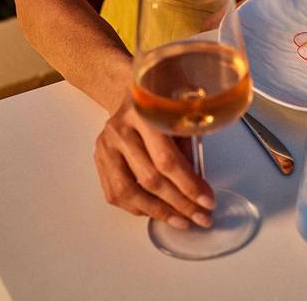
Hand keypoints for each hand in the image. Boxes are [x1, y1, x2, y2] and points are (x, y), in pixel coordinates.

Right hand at [94, 95, 215, 228]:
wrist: (133, 86)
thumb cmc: (165, 97)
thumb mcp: (184, 110)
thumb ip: (190, 143)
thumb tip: (200, 182)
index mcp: (145, 114)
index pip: (167, 160)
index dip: (189, 185)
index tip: (208, 202)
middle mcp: (121, 130)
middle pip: (150, 179)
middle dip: (180, 204)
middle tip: (200, 217)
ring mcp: (106, 145)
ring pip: (129, 192)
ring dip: (159, 212)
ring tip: (182, 221)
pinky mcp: (99, 158)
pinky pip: (115, 193)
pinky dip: (137, 208)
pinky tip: (158, 212)